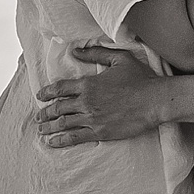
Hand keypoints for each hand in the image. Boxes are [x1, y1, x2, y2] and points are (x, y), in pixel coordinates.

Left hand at [35, 45, 161, 146]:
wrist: (155, 101)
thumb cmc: (140, 78)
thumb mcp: (118, 58)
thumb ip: (95, 53)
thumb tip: (76, 51)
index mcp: (89, 84)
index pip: (60, 88)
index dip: (47, 92)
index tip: (40, 95)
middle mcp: (86, 101)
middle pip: (58, 107)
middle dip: (45, 112)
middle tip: (38, 116)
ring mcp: (92, 118)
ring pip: (63, 123)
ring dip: (49, 127)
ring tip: (41, 129)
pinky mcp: (100, 132)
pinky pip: (74, 137)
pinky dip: (60, 140)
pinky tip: (51, 142)